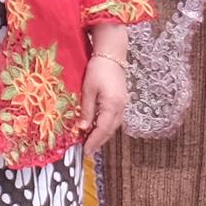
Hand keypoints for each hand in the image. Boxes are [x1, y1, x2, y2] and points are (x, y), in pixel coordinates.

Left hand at [77, 26, 134, 146]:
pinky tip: (98, 127)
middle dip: (98, 141)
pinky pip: (115, 119)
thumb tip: (83, 128)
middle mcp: (120, 108)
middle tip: (87, 150)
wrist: (112, 55)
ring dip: (103, 135)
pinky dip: (106, 126)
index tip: (85, 151)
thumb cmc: (98, 69)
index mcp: (112, 106)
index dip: (93, 141)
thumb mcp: (88, 89)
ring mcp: (123, 104)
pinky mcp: (122, 101)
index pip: (102, 129)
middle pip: (110, 130)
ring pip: (113, 126)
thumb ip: (87, 110)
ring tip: (91, 141)